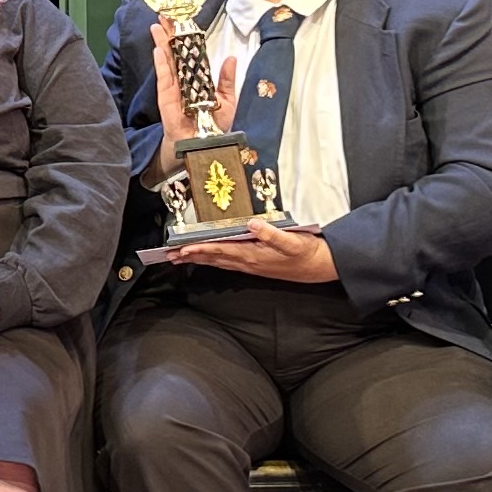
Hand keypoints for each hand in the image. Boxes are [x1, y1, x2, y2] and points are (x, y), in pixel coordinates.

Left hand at [166, 220, 339, 285]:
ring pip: (219, 263)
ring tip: (181, 258)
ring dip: (199, 260)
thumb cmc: (307, 252)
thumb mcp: (293, 240)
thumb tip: (251, 224)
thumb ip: (272, 233)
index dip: (200, 249)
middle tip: (170, 255)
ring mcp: (252, 265)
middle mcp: (249, 262)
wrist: (322, 267)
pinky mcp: (257, 265)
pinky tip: (210, 260)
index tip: (181, 248)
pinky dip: (214, 261)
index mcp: (254, 254)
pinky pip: (229, 263)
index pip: (220, 251)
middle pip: (214, 259)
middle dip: (191, 256)